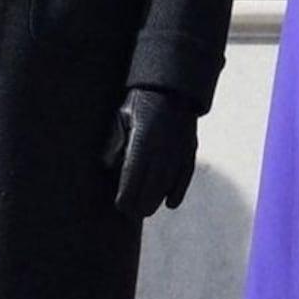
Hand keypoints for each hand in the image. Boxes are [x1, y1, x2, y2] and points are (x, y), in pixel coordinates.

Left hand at [103, 88, 197, 219]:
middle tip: (130, 213)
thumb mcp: (122, 116)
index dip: (126, 196)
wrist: (174, 85)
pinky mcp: (190, 150)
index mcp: (143, 139)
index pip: (133, 177)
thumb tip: (109, 167)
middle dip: (140, 203)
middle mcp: (163, 148)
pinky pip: (185, 177)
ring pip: (167, 185)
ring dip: (156, 200)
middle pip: (151, 187)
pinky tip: (170, 203)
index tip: (120, 206)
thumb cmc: (141, 100)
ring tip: (145, 211)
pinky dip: (177, 191)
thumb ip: (115, 142)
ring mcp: (179, 150)